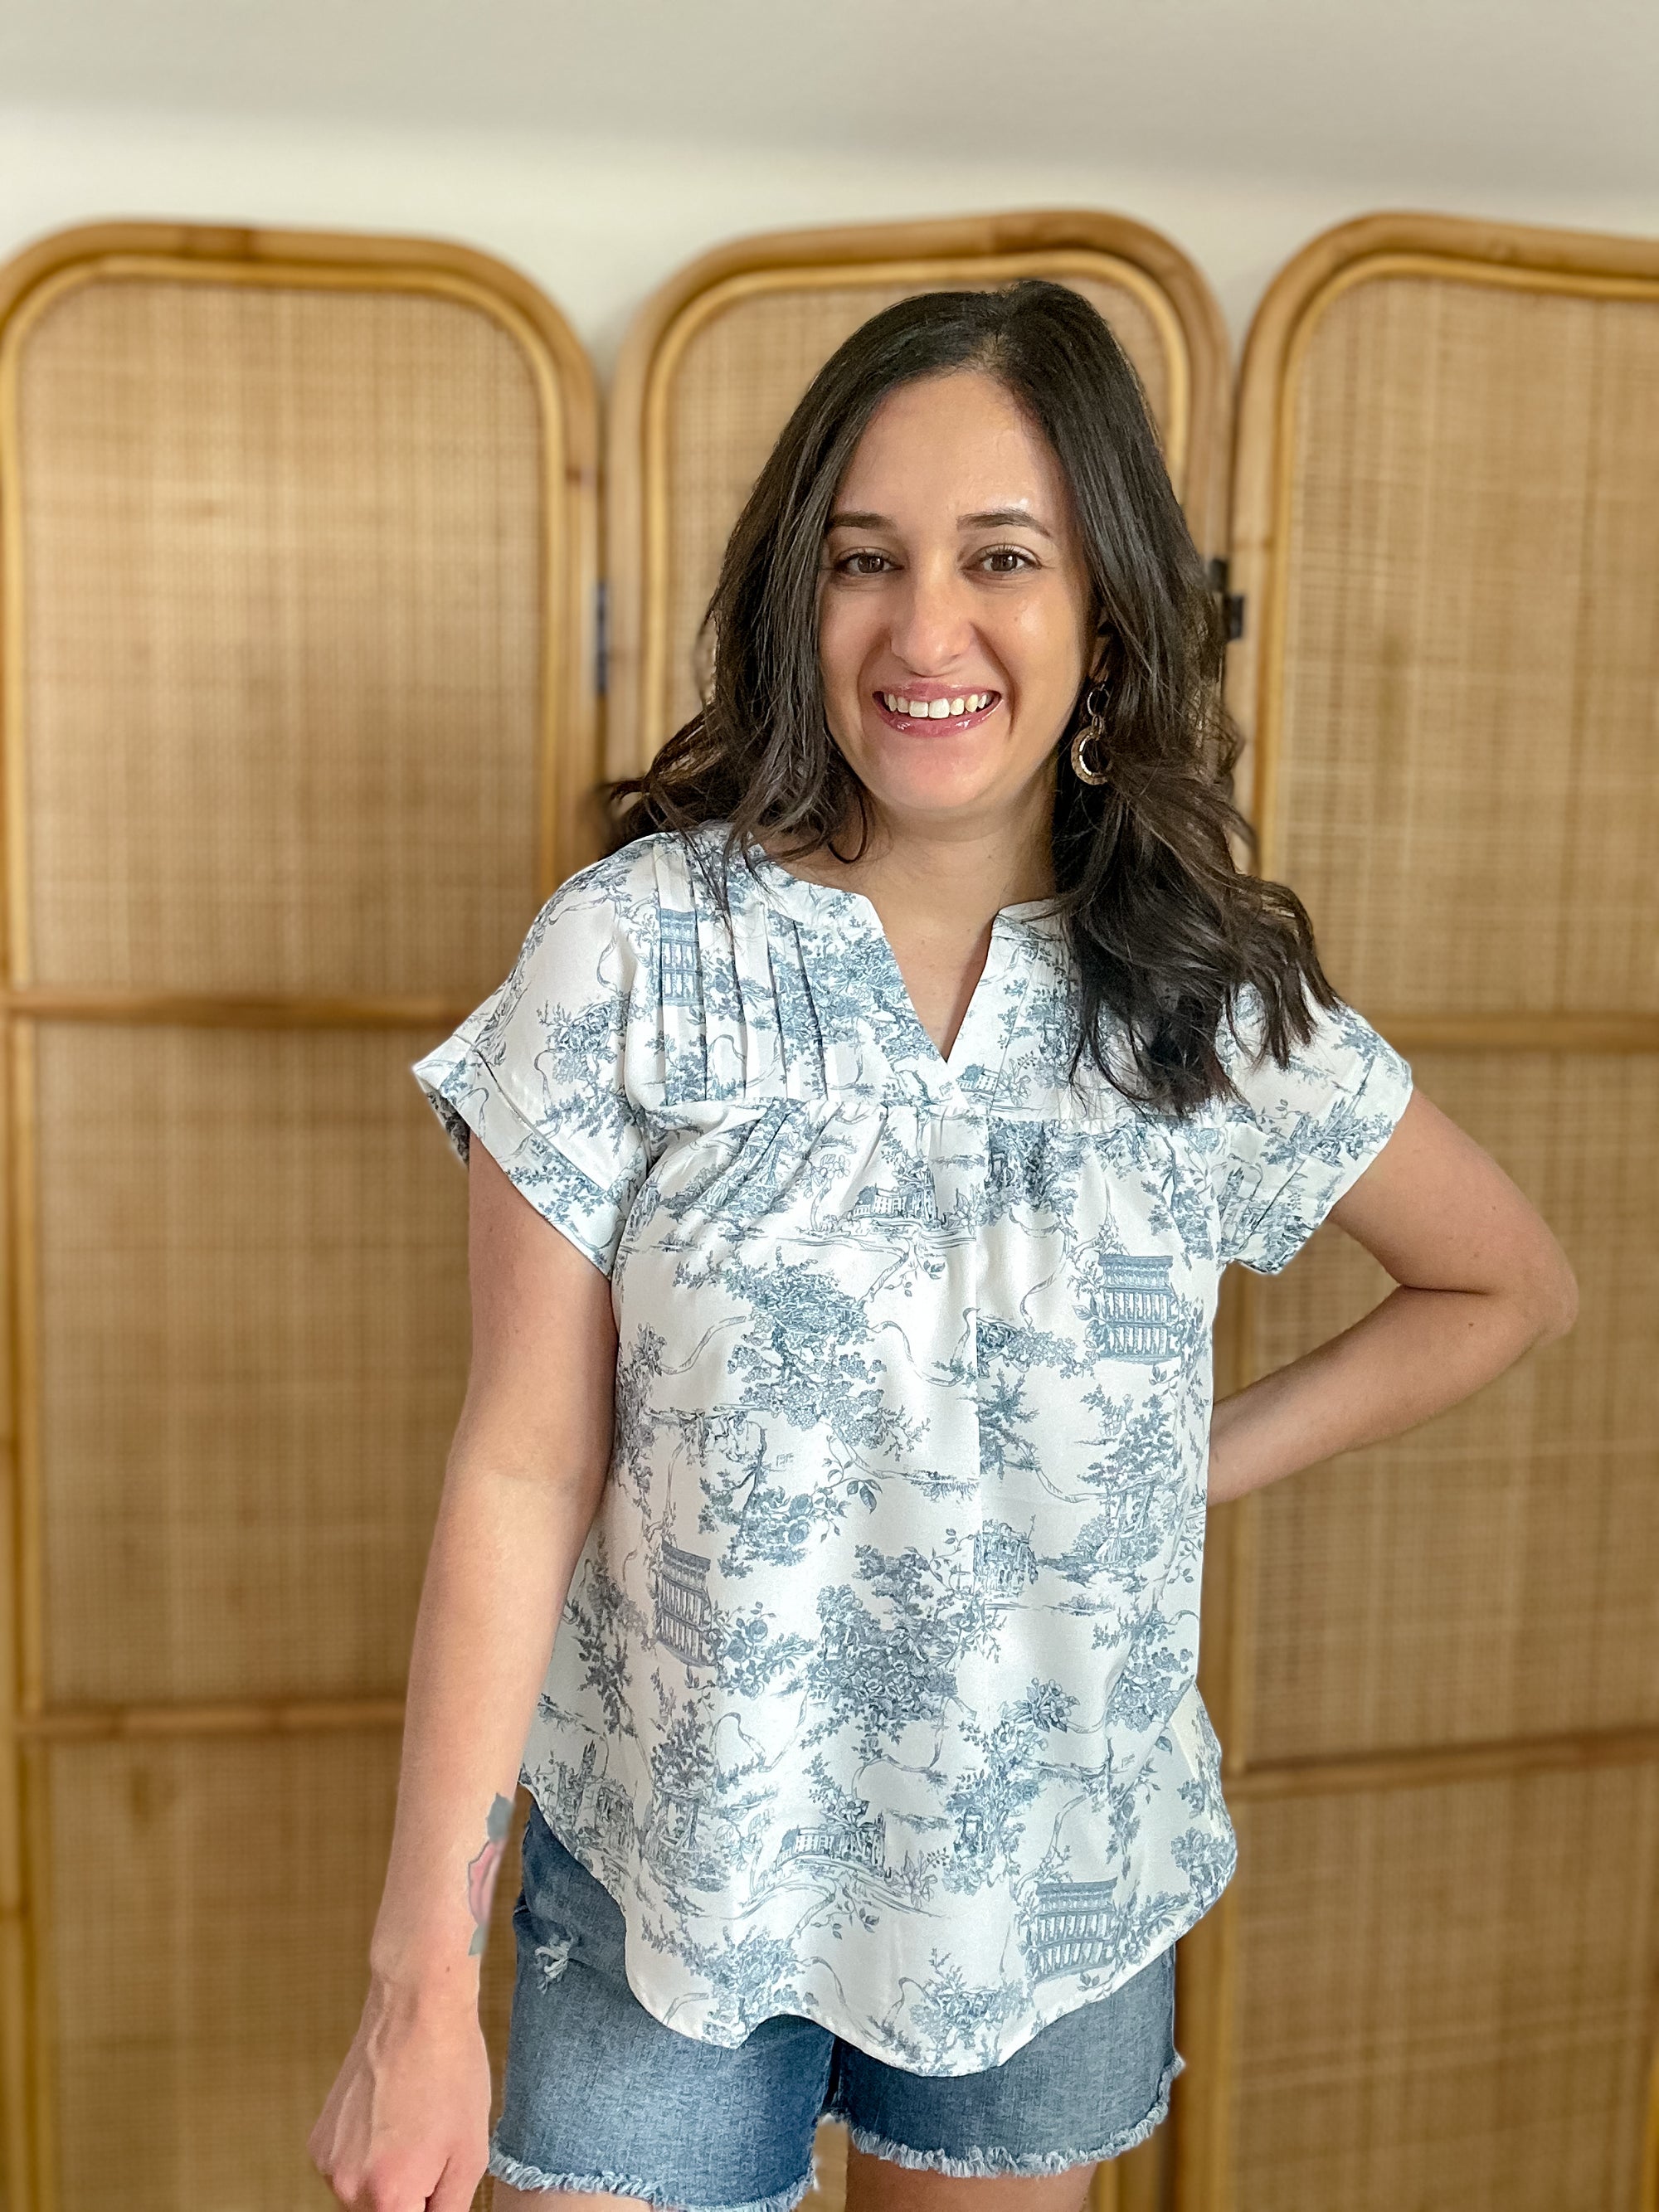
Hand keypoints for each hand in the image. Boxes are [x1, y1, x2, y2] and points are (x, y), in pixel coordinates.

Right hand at [309, 1979, 490, 2210]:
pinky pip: (348, 2170)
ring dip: (390, 2180)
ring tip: (416, 2130)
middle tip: (434, 2153)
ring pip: (365, 2197)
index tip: (435, 2185)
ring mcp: (327, 2162)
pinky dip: (369, 2158)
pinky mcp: (319, 2140)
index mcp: (387, 2196)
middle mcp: (347, 2185)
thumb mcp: (470, 2155)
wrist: (416, 2010)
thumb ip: (448, 2211)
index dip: (428, 2207)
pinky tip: (392, 2120)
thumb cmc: (451, 2074)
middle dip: (411, 2199)